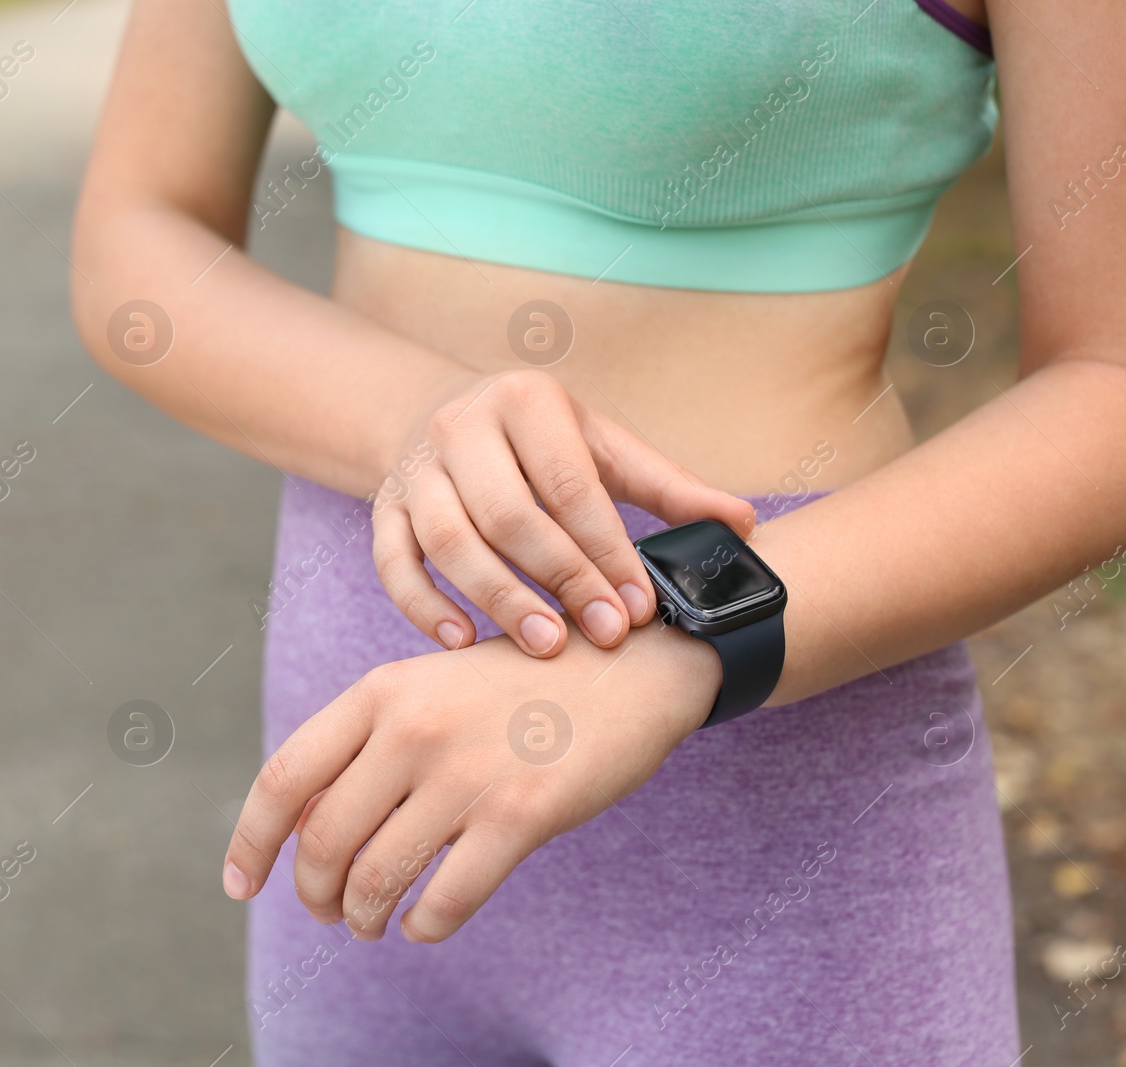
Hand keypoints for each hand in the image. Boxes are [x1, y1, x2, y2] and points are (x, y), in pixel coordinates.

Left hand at [220, 623, 720, 942]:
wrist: (629, 666)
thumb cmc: (518, 687)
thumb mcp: (428, 690)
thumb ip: (365, 746)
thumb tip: (301, 829)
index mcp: (380, 693)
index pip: (283, 780)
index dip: (249, 843)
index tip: (239, 885)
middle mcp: (412, 730)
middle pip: (323, 842)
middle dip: (315, 894)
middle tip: (328, 911)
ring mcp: (466, 773)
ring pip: (377, 879)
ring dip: (364, 917)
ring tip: (372, 923)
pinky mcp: (521, 815)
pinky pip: (446, 900)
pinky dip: (423, 926)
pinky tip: (424, 923)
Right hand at [371, 368, 754, 657]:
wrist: (444, 412)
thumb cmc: (540, 440)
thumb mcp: (603, 445)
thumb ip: (667, 487)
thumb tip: (743, 525)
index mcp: (525, 400)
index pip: (568, 484)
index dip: (605, 550)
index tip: (638, 606)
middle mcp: (461, 426)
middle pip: (507, 515)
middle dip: (560, 580)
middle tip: (602, 636)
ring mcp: (414, 469)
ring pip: (448, 542)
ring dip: (497, 599)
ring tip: (544, 646)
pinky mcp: (382, 507)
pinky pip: (393, 563)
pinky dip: (423, 606)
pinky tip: (462, 644)